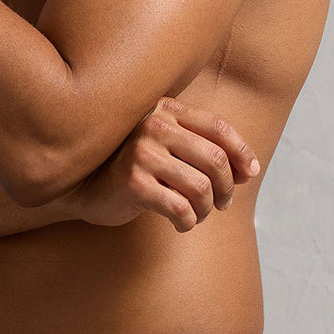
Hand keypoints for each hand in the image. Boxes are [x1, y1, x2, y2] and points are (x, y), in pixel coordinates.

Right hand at [62, 96, 261, 232]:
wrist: (83, 187)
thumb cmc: (134, 168)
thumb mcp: (167, 147)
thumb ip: (203, 149)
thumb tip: (248, 170)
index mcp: (165, 110)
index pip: (218, 127)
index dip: (242, 152)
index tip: (250, 173)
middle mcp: (153, 125)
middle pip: (215, 159)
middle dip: (226, 187)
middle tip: (222, 203)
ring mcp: (142, 153)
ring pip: (201, 187)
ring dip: (206, 208)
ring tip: (198, 214)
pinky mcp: (134, 182)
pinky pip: (180, 208)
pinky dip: (188, 221)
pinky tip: (181, 223)